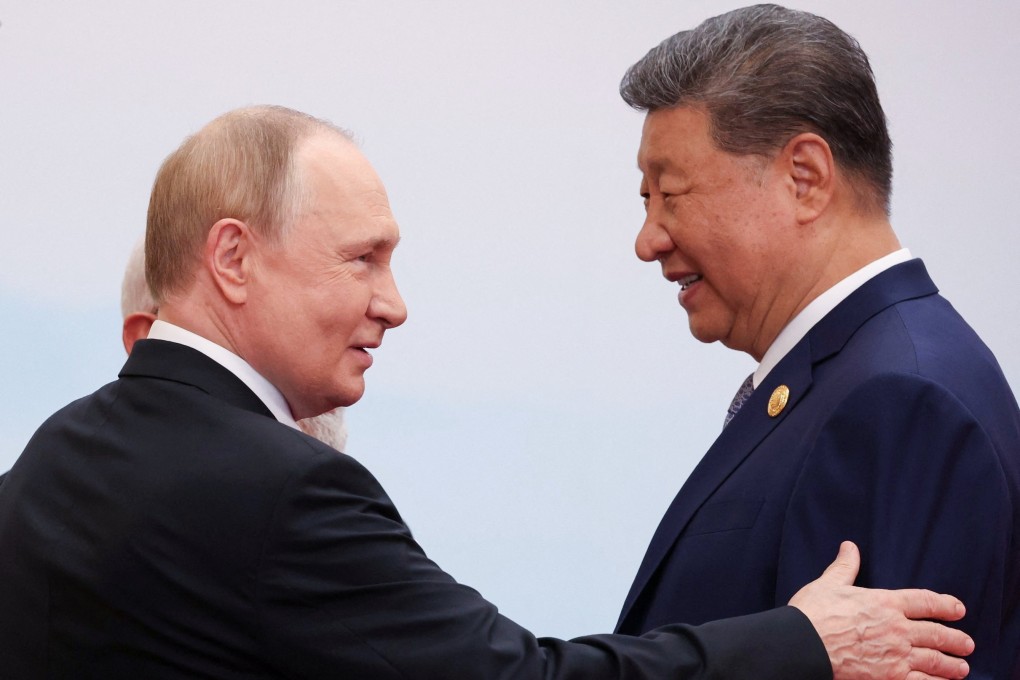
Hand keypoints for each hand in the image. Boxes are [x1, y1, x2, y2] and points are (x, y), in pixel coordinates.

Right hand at [789, 541, 972, 679]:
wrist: (804, 644)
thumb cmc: (813, 613)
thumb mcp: (829, 583)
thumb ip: (845, 567)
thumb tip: (850, 547)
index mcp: (885, 603)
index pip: (924, 601)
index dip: (945, 605)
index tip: (958, 609)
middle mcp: (897, 629)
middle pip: (936, 633)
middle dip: (955, 639)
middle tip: (967, 643)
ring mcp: (896, 656)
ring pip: (934, 660)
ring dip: (952, 664)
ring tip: (962, 667)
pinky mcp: (889, 678)